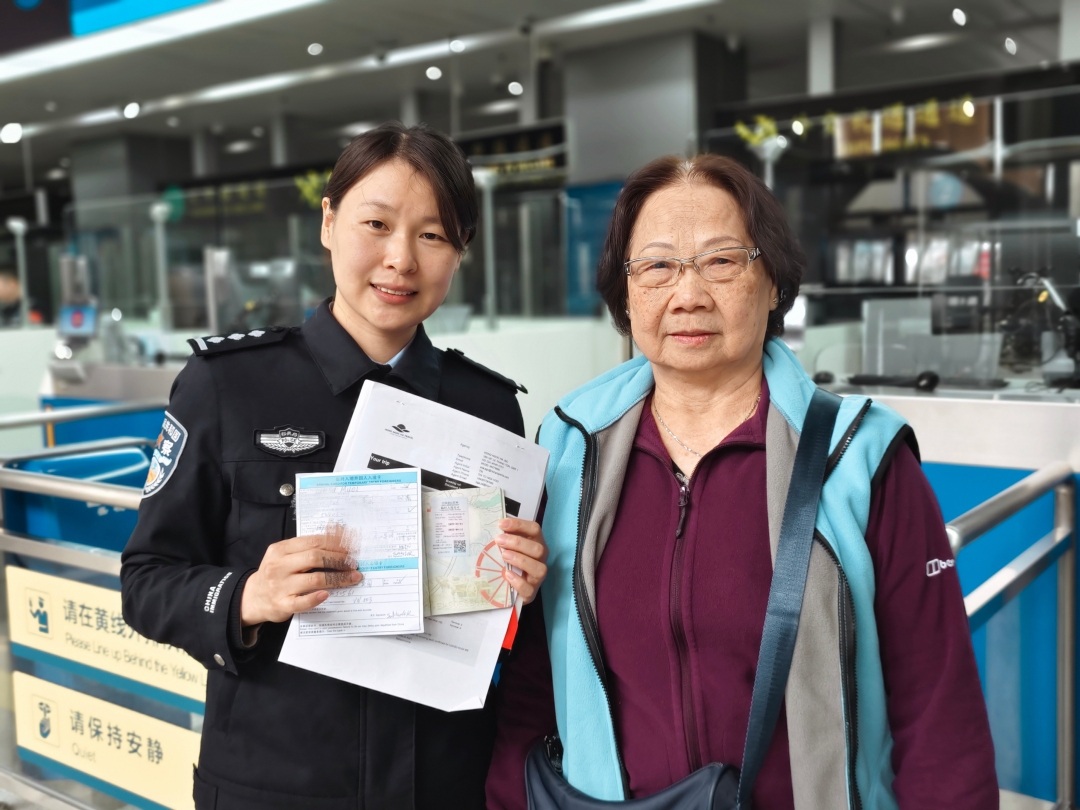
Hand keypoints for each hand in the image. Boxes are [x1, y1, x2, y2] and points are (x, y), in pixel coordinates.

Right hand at [240, 524, 361, 625]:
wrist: (252, 598)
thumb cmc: (275, 573)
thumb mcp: (283, 555)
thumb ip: (306, 546)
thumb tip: (338, 534)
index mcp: (280, 550)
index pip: (313, 542)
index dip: (335, 543)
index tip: (351, 546)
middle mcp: (279, 566)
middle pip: (315, 558)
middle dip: (339, 559)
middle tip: (354, 563)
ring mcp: (280, 586)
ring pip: (314, 579)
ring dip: (338, 578)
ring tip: (352, 577)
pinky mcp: (282, 604)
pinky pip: (302, 602)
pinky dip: (316, 598)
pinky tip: (328, 594)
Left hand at [495, 517, 547, 604]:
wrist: (509, 588)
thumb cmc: (508, 562)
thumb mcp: (507, 547)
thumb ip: (504, 537)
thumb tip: (492, 525)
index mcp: (536, 543)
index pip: (535, 529)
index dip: (519, 524)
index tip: (501, 524)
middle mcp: (540, 559)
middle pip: (538, 548)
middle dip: (518, 543)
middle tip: (498, 540)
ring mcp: (537, 577)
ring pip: (539, 568)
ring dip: (520, 560)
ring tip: (504, 555)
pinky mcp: (531, 592)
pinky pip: (529, 588)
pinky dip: (518, 581)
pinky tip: (506, 574)